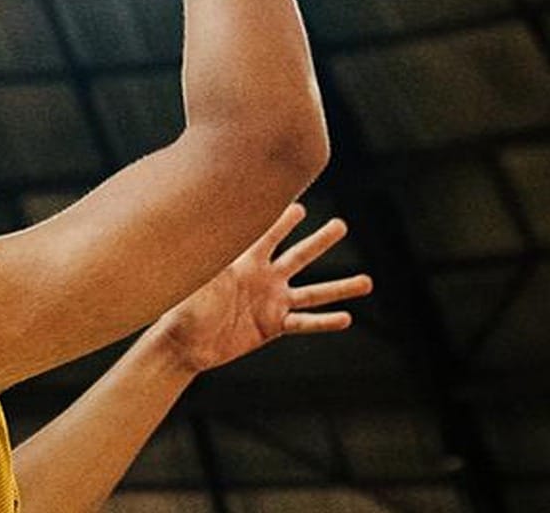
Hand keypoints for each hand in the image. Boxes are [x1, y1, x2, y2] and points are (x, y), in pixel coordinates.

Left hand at [147, 204, 373, 374]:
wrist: (186, 344)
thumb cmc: (182, 308)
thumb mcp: (194, 280)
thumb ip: (204, 259)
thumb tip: (199, 231)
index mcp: (245, 262)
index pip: (268, 235)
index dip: (282, 221)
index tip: (300, 206)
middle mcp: (265, 279)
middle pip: (299, 256)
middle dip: (320, 241)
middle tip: (341, 225)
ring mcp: (272, 303)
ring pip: (313, 292)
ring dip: (339, 287)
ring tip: (367, 282)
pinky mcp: (274, 327)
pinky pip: (305, 323)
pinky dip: (325, 322)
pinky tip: (346, 318)